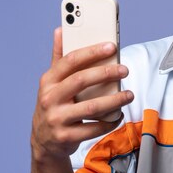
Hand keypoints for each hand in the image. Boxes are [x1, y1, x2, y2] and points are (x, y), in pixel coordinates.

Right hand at [31, 28, 133, 161]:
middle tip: (124, 69)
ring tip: (129, 94)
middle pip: (81, 81)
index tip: (112, 46)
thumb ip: (58, 57)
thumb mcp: (51, 83)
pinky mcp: (67, 137)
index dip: (92, 52)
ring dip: (114, 100)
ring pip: (91, 107)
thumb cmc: (53, 105)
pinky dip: (110, 121)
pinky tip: (119, 115)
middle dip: (106, 73)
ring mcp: (57, 119)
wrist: (44, 142)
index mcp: (48, 81)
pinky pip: (94, 128)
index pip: (70, 61)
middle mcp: (50, 99)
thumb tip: (60, 30)